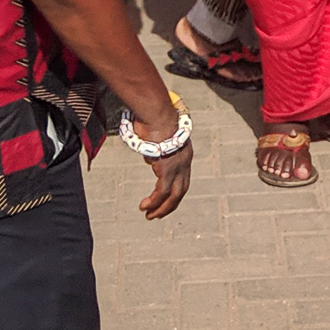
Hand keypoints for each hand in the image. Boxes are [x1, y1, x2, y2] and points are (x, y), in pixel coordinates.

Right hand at [124, 102, 191, 220]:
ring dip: (161, 208)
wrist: (156, 113)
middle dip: (170, 204)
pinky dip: (153, 202)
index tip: (165, 200)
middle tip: (158, 214)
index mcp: (184, 153)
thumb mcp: (157, 137)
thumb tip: (150, 160)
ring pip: (173, 195)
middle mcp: (184, 161)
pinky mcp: (167, 168)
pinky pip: (161, 192)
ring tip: (149, 216)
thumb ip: (156, 150)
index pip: (183, 177)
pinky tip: (144, 207)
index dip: (175, 191)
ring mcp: (178, 165)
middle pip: (181, 189)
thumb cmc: (154, 119)